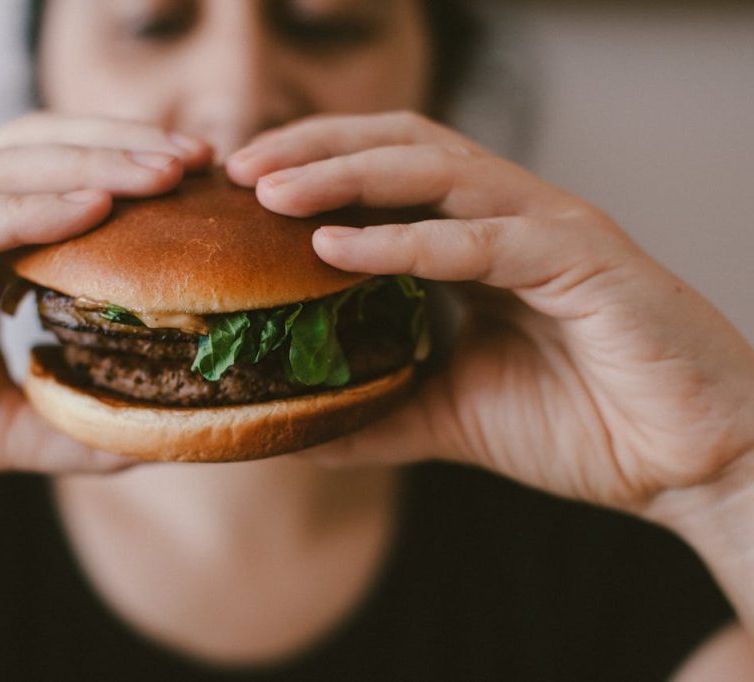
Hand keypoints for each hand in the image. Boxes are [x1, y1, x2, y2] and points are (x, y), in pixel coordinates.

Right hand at [0, 113, 211, 542]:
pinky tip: (89, 209)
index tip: (205, 189)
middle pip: (45, 154)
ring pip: (5, 170)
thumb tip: (150, 437)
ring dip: (92, 165)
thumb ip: (68, 423)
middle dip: (126, 152)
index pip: (62, 183)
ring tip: (164, 173)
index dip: (132, 178)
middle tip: (201, 163)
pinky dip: (22, 208)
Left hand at [227, 111, 753, 512]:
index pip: (385, 175)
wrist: (690, 464)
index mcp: (481, 241)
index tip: (238, 191)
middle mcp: (511, 217)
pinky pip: (483, 239)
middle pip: (400, 146)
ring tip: (271, 191)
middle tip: (238, 168)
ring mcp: (549, 230)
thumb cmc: (584, 425)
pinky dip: (407, 241)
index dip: (312, 169)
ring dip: (346, 174)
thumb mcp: (454, 415)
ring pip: (437, 171)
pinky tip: (338, 247)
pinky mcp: (585, 262)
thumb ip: (382, 410)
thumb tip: (301, 433)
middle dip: (314, 148)